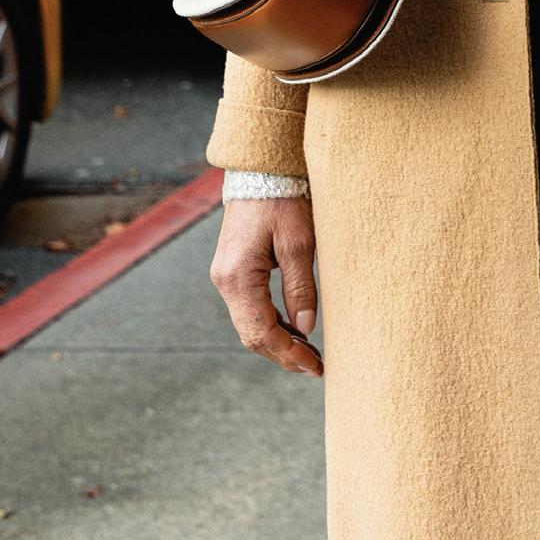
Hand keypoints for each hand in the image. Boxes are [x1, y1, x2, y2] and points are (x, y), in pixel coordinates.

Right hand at [210, 196, 321, 376]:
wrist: (261, 171)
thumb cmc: (283, 201)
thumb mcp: (300, 243)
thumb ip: (301, 288)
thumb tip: (306, 329)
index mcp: (239, 276)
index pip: (261, 331)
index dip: (288, 354)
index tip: (314, 367)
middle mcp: (225, 281)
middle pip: (251, 334)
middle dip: (282, 354)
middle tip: (315, 368)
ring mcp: (225, 276)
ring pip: (248, 324)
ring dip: (276, 341)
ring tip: (308, 355)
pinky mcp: (233, 270)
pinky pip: (249, 308)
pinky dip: (270, 323)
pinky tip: (294, 329)